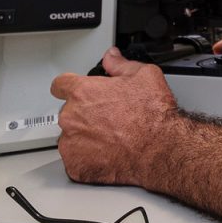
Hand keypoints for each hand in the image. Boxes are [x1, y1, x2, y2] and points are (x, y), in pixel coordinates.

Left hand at [50, 47, 178, 186]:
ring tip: (110, 138)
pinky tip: (107, 154)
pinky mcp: (76, 165)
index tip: (74, 92)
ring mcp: (72, 143)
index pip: (60, 85)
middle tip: (108, 118)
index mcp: (83, 92)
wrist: (160, 148)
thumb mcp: (143, 75)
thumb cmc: (153, 114)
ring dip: (84, 137)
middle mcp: (71, 117)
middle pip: (68, 112)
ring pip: (71, 137)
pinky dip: (87, 159)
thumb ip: (120, 64)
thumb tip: (111, 56)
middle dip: (84, 114)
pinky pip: (75, 160)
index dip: (69, 86)